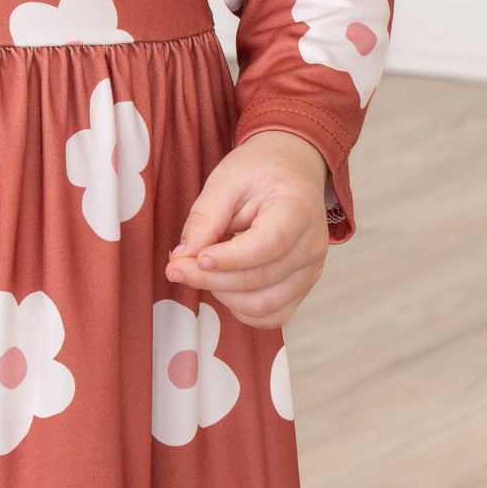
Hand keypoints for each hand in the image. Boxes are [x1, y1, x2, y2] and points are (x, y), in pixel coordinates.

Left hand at [165, 130, 330, 329]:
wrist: (291, 171)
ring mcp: (310, 271)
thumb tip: (183, 257)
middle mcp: (311, 246)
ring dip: (221, 295)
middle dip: (210, 279)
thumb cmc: (259, 172)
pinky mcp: (302, 287)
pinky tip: (221, 286)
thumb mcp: (226, 180)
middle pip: (259, 280)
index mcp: (298, 209)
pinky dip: (240, 309)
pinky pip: (272, 316)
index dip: (229, 259)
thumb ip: (205, 218)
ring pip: (263, 306)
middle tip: (174, 267)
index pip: (267, 246)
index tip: (195, 257)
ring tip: (197, 271)